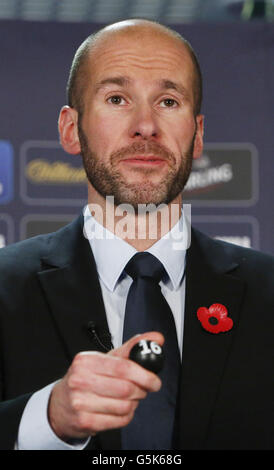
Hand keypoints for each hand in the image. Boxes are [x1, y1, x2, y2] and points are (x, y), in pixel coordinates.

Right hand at [48, 331, 163, 440]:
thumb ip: (132, 347)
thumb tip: (156, 338)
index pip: (123, 367)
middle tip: (143, 389)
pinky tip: (120, 409)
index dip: (144, 375)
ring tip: (129, 399)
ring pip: (124, 406)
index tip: (154, 380)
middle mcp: (80, 380)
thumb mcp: (105, 359)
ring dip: (134, 404)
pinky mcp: (84, 421)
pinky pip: (118, 421)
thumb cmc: (87, 378)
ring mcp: (80, 402)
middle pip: (126, 388)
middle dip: (141, 391)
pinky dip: (126, 416)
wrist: (60, 403)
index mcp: (86, 361)